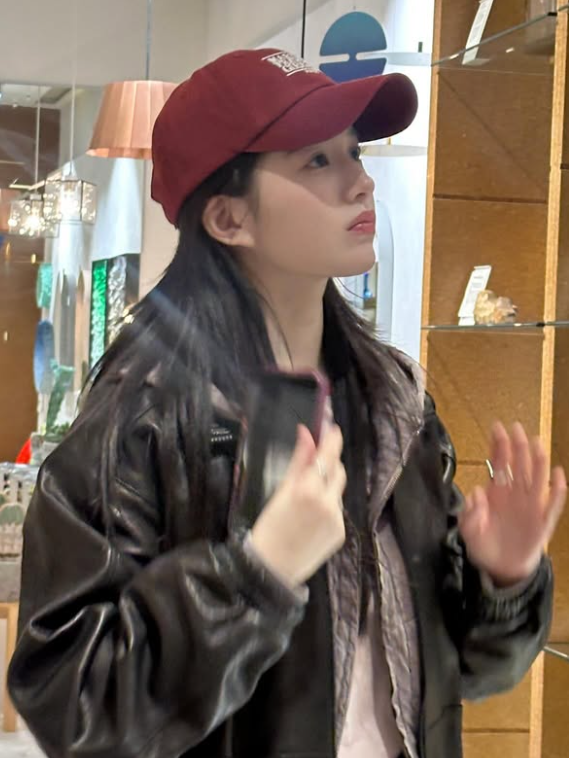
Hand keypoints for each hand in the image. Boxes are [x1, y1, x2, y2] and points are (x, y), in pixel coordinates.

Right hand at [250, 424, 345, 586]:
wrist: (272, 568)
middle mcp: (327, 502)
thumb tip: (306, 432)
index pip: (328, 455)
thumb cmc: (270, 526)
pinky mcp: (340, 532)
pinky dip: (327, 506)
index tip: (332, 427)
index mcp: (308, 489)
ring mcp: (337, 518)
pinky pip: (337, 510)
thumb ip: (299, 460)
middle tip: (314, 461)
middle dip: (329, 463)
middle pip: (337, 470)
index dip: (333, 439)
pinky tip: (310, 517)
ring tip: (305, 499)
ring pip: (337, 491)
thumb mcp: (281, 490)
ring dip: (326, 486)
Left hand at [458, 421, 566, 585]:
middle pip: (517, 465)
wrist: (500, 568)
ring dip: (537, 460)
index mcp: (496, 493)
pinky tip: (558, 474)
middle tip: (516, 428)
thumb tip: (477, 493)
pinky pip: (553, 503)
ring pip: (536, 478)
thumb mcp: (468, 531)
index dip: (498, 446)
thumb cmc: (484, 545)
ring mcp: (531, 506)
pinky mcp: (543, 521)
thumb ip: (470, 514)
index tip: (497, 428)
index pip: (498, 464)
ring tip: (536, 442)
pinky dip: (557, 489)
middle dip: (517, 446)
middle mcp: (514, 494)